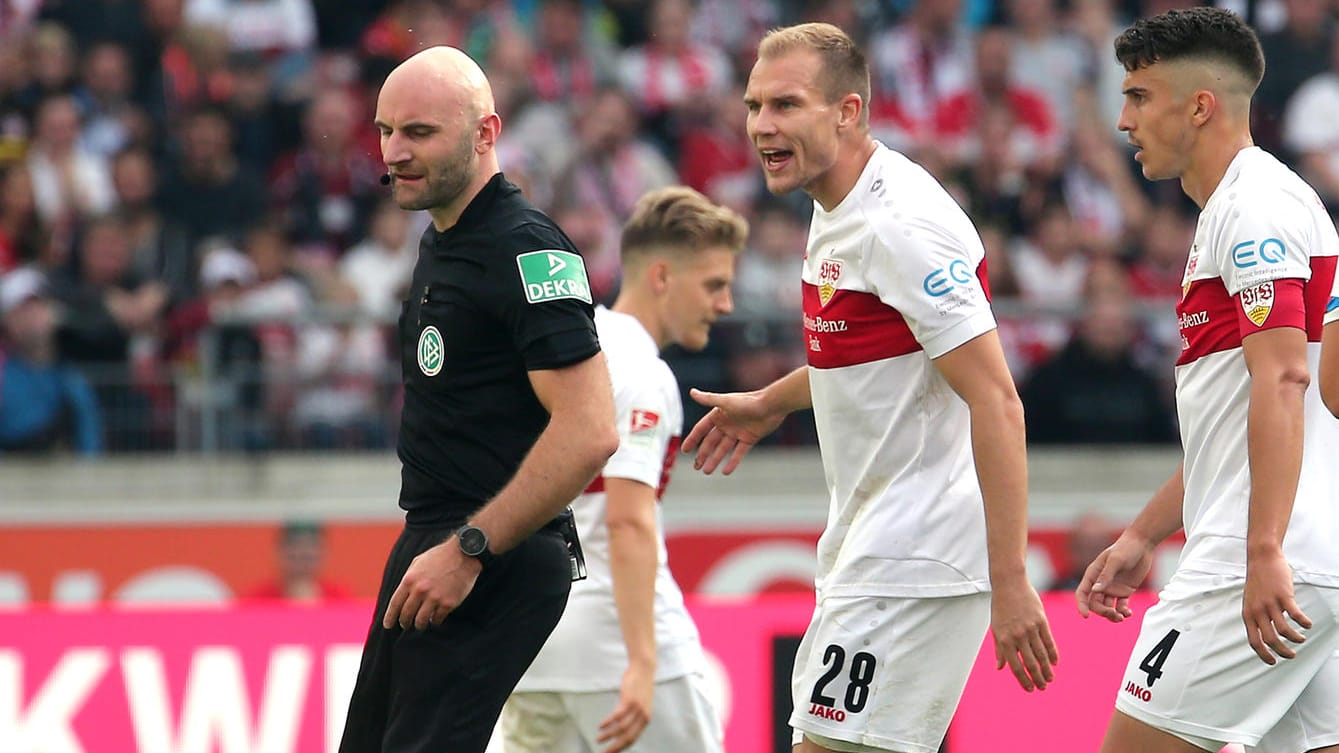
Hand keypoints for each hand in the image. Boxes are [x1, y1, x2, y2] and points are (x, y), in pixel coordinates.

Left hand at [381, 541, 480, 630]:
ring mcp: (435, 598)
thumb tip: (403, 595)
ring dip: (419, 624)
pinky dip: (434, 620)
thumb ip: (409, 578)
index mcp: (410, 579)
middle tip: (405, 625)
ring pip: (420, 621)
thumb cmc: (440, 556)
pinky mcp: (448, 603)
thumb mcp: (418, 562)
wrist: (464, 554)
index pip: (395, 604)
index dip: (390, 617)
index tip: (388, 625)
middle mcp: (420, 590)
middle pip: (406, 614)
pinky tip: (435, 618)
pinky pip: (437, 619)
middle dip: (404, 622)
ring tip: (420, 624)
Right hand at [595, 663, 653, 752]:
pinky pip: (617, 716)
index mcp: (646, 719)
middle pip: (627, 737)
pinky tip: (600, 727)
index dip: (621, 748)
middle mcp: (643, 716)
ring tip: (598, 740)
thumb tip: (622, 728)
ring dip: (608, 736)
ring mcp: (637, 708)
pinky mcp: (629, 700)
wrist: (643, 669)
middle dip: (614, 747)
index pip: (633, 739)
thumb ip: (634, 717)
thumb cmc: (639, 687)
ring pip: (620, 728)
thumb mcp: (640, 704)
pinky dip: (607, 723)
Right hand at [680, 388, 781, 474]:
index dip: (693, 439)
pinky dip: (732, 462)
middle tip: (696, 467)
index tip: (685, 450)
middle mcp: (727, 424)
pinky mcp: (749, 438)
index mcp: (719, 415)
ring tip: (707, 472)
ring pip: (723, 449)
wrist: (771, 406)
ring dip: (715, 460)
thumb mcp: (725, 401)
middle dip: (703, 454)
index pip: (701, 429)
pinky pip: (738, 453)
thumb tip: (692, 392)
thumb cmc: (748, 401)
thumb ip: (708, 399)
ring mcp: (737, 432)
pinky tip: (726, 472)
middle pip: (711, 442)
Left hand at [990, 576, 1058, 691]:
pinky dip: (1052, 654)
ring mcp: (1030, 628)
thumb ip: (999, 649)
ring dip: (1047, 670)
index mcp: (1004, 639)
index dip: (1024, 680)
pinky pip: (1049, 641)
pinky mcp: (1041, 620)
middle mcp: (1017, 636)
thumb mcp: (995, 628)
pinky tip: (1055, 663)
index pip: (1016, 666)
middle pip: (1030, 663)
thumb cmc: (1001, 607)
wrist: (1009, 583)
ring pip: (1041, 654)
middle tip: (1043, 687)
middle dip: (1037, 678)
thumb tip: (1000, 668)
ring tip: (1050, 679)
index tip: (1030, 689)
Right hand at [1075, 533, 1152, 621]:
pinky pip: (1120, 606)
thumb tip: (1094, 591)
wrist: (1142, 544)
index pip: (1082, 593)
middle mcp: (1101, 583)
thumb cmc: (1126, 548)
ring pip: (1107, 607)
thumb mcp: (1116, 560)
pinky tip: (1129, 613)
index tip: (1086, 616)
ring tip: (1122, 617)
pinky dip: (1123, 612)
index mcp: (1093, 574)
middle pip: (1095, 603)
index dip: (1081, 605)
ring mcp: (1112, 588)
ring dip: (1112, 615)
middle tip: (1114, 614)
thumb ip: (1106, 575)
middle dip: (1102, 612)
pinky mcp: (1124, 591)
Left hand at [1243, 549, 1309, 664]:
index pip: (1254, 641)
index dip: (1263, 654)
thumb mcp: (1250, 601)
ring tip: (1301, 639)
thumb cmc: (1258, 581)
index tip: (1272, 662)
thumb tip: (1265, 633)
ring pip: (1284, 631)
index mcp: (1248, 614)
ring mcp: (1270, 603)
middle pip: (1271, 640)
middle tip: (1291, 655)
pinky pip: (1296, 615)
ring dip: (1295, 639)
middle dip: (1283, 652)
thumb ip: (1256, 616)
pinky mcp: (1284, 596)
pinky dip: (1304, 623)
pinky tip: (1308, 624)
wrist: (1262, 558)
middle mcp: (1258, 611)